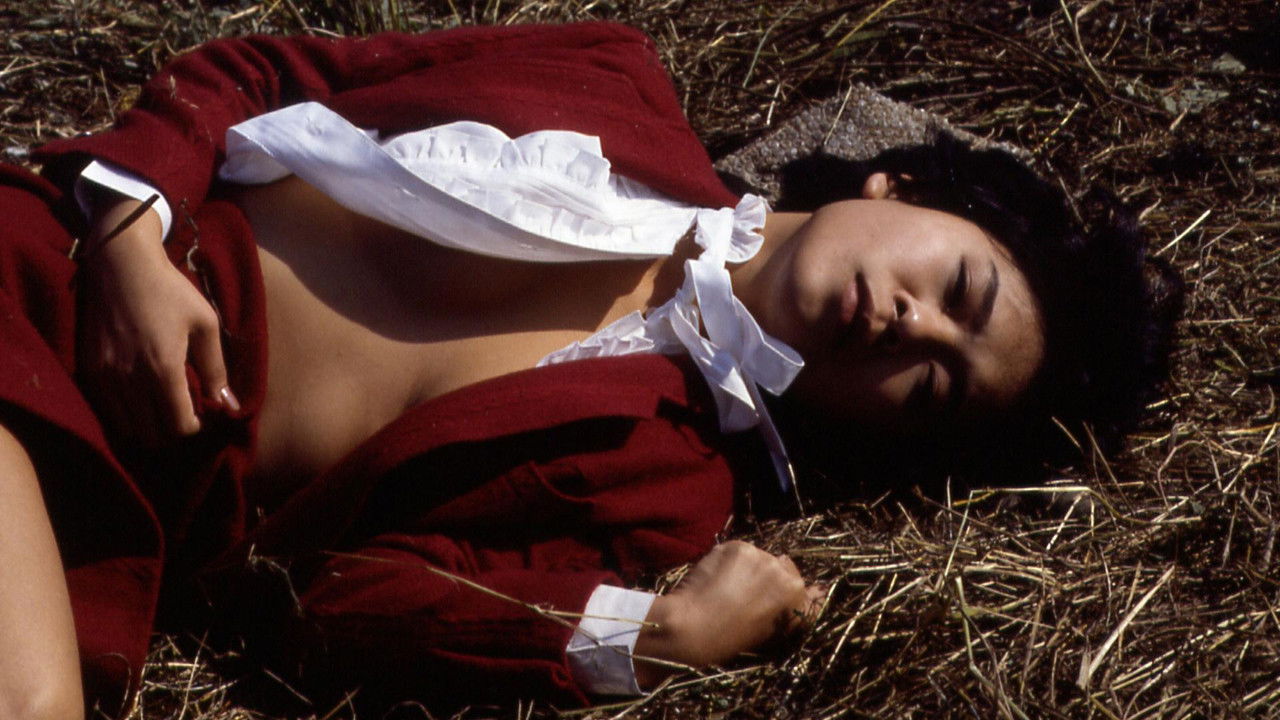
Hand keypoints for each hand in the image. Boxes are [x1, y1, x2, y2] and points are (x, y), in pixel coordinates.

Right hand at [77, 196, 238, 443]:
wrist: (121, 265)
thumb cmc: (170, 291)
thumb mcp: (205, 324)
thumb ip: (217, 368)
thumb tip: (230, 405)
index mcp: (163, 369)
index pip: (180, 426)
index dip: (197, 428)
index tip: (205, 416)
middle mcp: (130, 379)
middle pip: (155, 435)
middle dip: (174, 432)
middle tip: (186, 414)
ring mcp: (105, 377)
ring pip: (129, 429)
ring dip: (150, 427)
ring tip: (165, 409)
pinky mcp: (89, 370)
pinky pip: (109, 411)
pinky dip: (127, 415)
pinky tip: (142, 399)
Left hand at [633, 541, 823, 687]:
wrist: (694, 627)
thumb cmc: (731, 638)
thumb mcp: (771, 630)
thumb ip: (794, 609)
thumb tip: (818, 592)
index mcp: (794, 591)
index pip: (799, 585)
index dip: (781, 593)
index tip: (767, 599)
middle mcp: (781, 568)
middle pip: (780, 566)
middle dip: (766, 578)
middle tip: (743, 595)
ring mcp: (758, 554)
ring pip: (757, 558)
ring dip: (747, 569)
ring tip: (727, 588)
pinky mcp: (735, 546)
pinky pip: (738, 552)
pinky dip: (729, 562)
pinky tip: (717, 579)